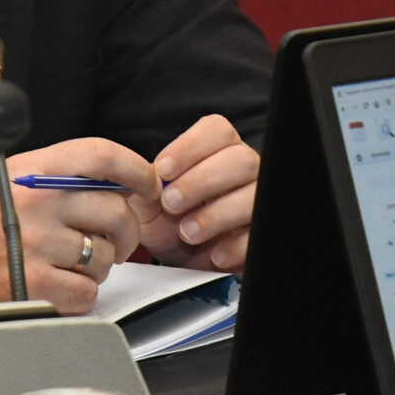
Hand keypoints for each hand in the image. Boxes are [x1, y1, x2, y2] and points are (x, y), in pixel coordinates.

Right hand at [0, 137, 155, 317]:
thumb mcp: (4, 183)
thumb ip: (55, 178)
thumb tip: (113, 184)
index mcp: (30, 171)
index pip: (102, 155)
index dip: (136, 169)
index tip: (148, 185)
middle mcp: (37, 202)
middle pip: (117, 211)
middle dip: (126, 232)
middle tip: (116, 241)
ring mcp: (38, 244)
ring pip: (107, 256)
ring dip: (98, 266)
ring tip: (70, 265)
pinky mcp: (38, 285)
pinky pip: (88, 292)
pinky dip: (80, 295)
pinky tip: (56, 287)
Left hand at [141, 115, 259, 272]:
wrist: (182, 263)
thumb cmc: (168, 224)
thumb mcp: (146, 203)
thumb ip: (139, 185)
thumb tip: (134, 174)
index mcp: (218, 151)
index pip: (217, 130)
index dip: (190, 147)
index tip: (163, 170)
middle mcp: (244, 171)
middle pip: (240, 159)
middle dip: (201, 181)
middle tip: (171, 204)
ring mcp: (258, 202)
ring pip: (254, 195)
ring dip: (216, 214)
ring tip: (187, 232)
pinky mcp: (261, 234)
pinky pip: (259, 233)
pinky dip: (235, 245)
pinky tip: (213, 253)